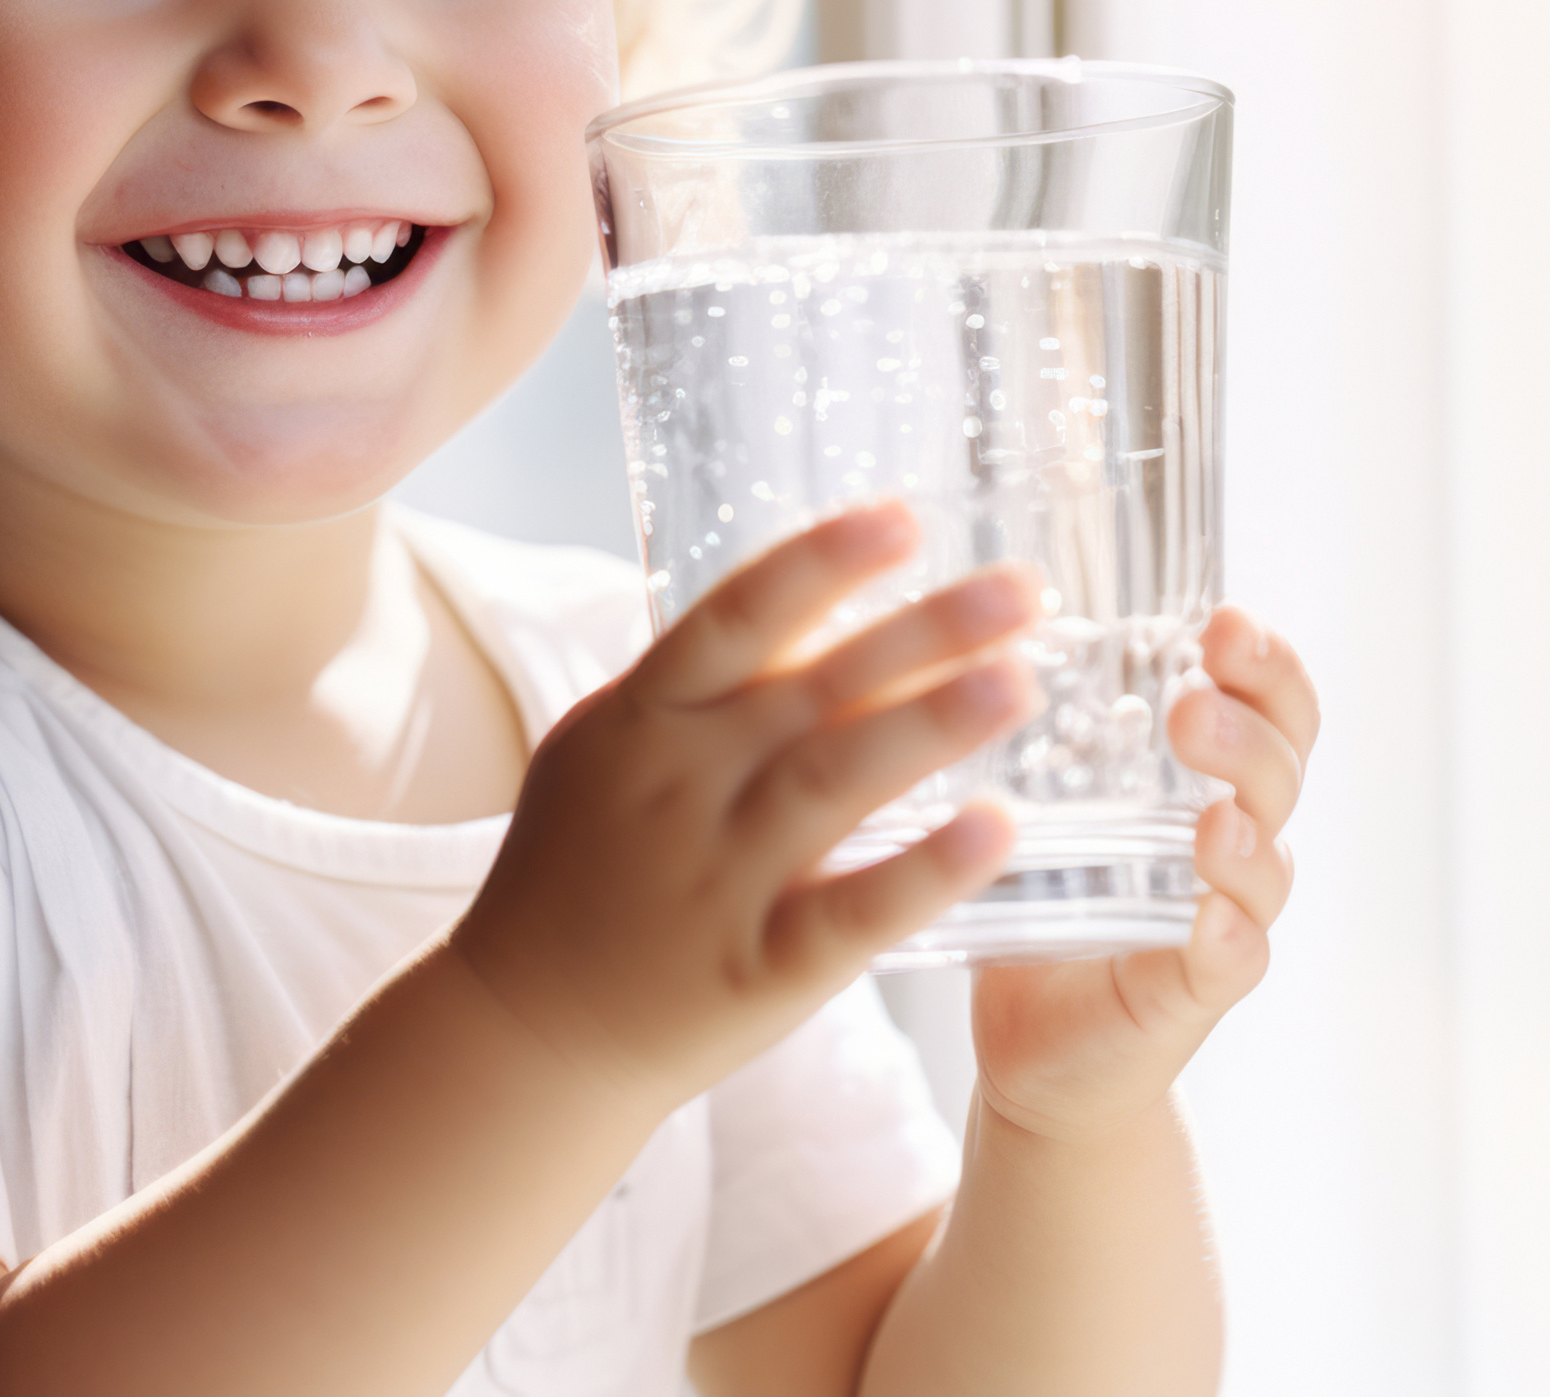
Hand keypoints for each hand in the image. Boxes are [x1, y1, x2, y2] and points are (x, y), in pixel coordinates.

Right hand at [449, 502, 1040, 1108]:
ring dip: (933, 726)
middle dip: (925, 631)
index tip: (907, 517)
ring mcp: (716, 883)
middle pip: (813, 690)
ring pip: (835, 784)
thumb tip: (828, 602)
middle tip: (1023, 590)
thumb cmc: (586, 870)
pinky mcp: (758, 972)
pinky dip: (929, 871)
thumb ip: (708, 686)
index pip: (736, 615)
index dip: (822, 560)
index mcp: (640, 718)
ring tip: (1020, 682)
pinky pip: (854, 914)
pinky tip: (1000, 830)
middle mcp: (677, 788)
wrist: (526, 1032)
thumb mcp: (611, 752)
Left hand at [967, 607, 1316, 1142]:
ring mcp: (1226, 916)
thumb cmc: (1044, 900)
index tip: (1222, 619)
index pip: (1270, 703)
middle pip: (1281, 768)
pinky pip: (1235, 960)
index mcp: (1205, 777)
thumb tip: (954, 617)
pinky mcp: (1198, 990)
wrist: (1038, 1046)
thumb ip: (1025, 724)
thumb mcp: (1038, 798)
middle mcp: (1234, 838)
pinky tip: (1212, 920)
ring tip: (1215, 819)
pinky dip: (1230, 939)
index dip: (1264, 661)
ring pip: (1270, 864)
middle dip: (1249, 728)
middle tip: (1192, 703)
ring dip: (1245, 833)